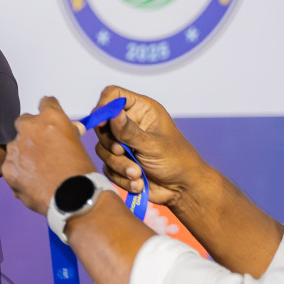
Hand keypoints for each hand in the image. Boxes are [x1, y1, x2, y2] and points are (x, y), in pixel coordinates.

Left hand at [3, 96, 96, 214]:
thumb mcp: (78, 144)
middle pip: (24, 121)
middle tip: (41, 148)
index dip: (48, 113)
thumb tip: (67, 130)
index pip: (46, 103)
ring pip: (15, 145)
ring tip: (38, 170)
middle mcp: (30, 127)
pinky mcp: (8, 167)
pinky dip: (18, 170)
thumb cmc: (80, 171)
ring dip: (23, 152)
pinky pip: (10, 164)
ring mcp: (17, 147)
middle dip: (31, 132)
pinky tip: (32, 180)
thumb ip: (67, 133)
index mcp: (51, 118)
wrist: (73, 197)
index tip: (48, 121)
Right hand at [90, 86, 207, 210]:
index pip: (114, 95)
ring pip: (103, 150)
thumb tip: (112, 114)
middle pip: (102, 125)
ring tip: (137, 174)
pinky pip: (108, 168)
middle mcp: (130, 124)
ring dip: (119, 165)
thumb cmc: (176, 160)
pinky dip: (121, 178)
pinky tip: (138, 183)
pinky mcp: (120, 163)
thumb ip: (130, 131)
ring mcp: (123, 144)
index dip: (104, 106)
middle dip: (111, 144)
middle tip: (122, 152)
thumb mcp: (153, 144)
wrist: (182, 188)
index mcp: (142, 110)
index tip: (101, 123)